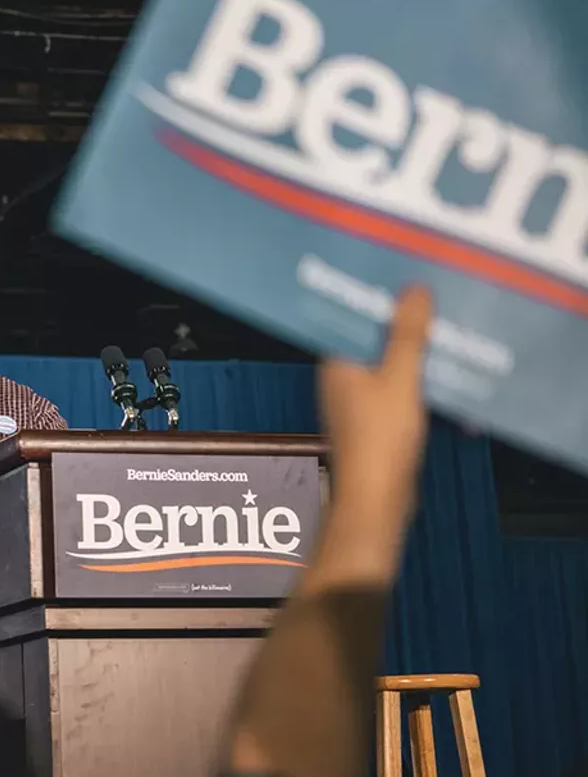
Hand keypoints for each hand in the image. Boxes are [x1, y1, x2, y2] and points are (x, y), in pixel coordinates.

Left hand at [319, 287, 431, 526]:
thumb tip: (413, 292)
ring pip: (384, 364)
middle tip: (431, 303)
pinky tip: (438, 375)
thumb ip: (407, 335)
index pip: (351, 317)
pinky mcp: (372, 419)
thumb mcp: (401, 379)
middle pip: (371, 339)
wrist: (377, 498)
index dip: (376, 298)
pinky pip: (394, 387)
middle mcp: (339, 378)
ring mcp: (355, 400)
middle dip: (400, 324)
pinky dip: (414, 379)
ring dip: (411, 353)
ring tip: (441, 333)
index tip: (402, 280)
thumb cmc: (381, 440)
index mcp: (336, 362)